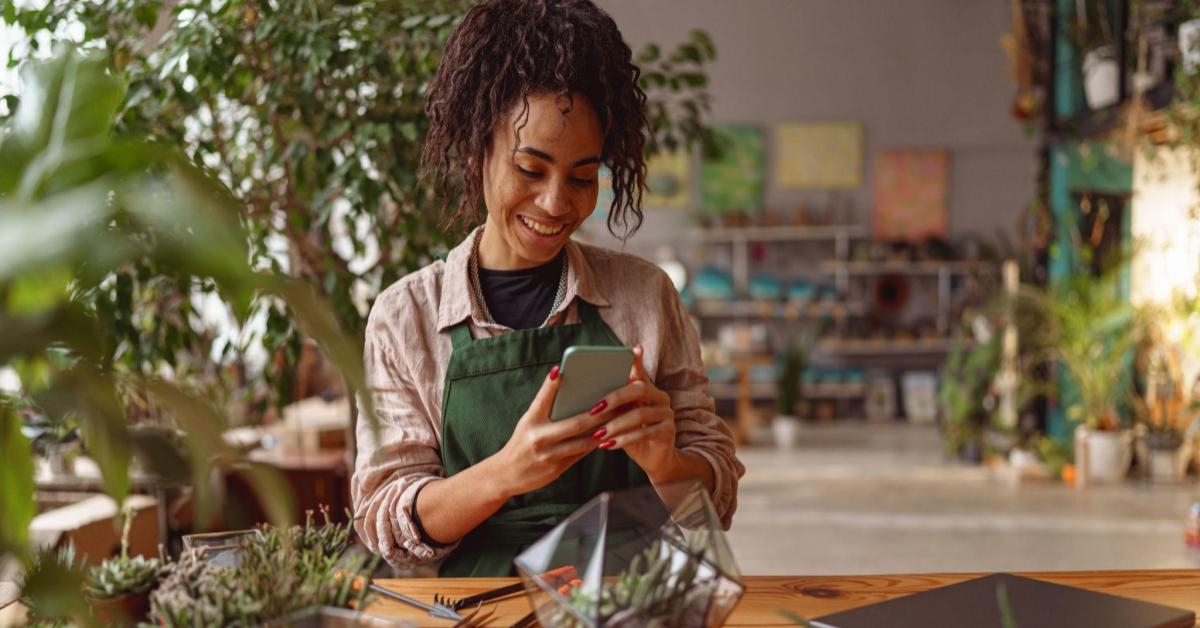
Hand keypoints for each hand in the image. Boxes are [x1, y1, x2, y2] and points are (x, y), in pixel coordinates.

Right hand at [490, 365, 607, 497]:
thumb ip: (545, 408)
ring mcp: (548, 455)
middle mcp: (538, 438)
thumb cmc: (522, 442)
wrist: (506, 474)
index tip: (560, 371)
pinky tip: (607, 436)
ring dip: (602, 431)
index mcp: (530, 421)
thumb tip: (565, 385)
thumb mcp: (528, 422)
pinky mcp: (556, 469)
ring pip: (582, 442)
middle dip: (598, 414)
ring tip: (618, 420)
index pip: (541, 399)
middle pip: (574, 424)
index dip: (550, 385)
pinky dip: (594, 445)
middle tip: (615, 403)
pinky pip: (580, 455)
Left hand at [589, 345, 679, 478]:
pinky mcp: (668, 433)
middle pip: (640, 389)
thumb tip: (586, 394)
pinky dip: (624, 439)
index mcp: (649, 390)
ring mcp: (667, 415)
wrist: (655, 460)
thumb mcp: (622, 417)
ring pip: (640, 414)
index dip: (636, 362)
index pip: (640, 372)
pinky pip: (644, 433)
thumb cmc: (633, 435)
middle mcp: (661, 398)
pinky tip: (608, 445)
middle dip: (615, 398)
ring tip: (597, 434)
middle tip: (594, 408)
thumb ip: (613, 404)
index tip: (632, 350)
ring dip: (615, 424)